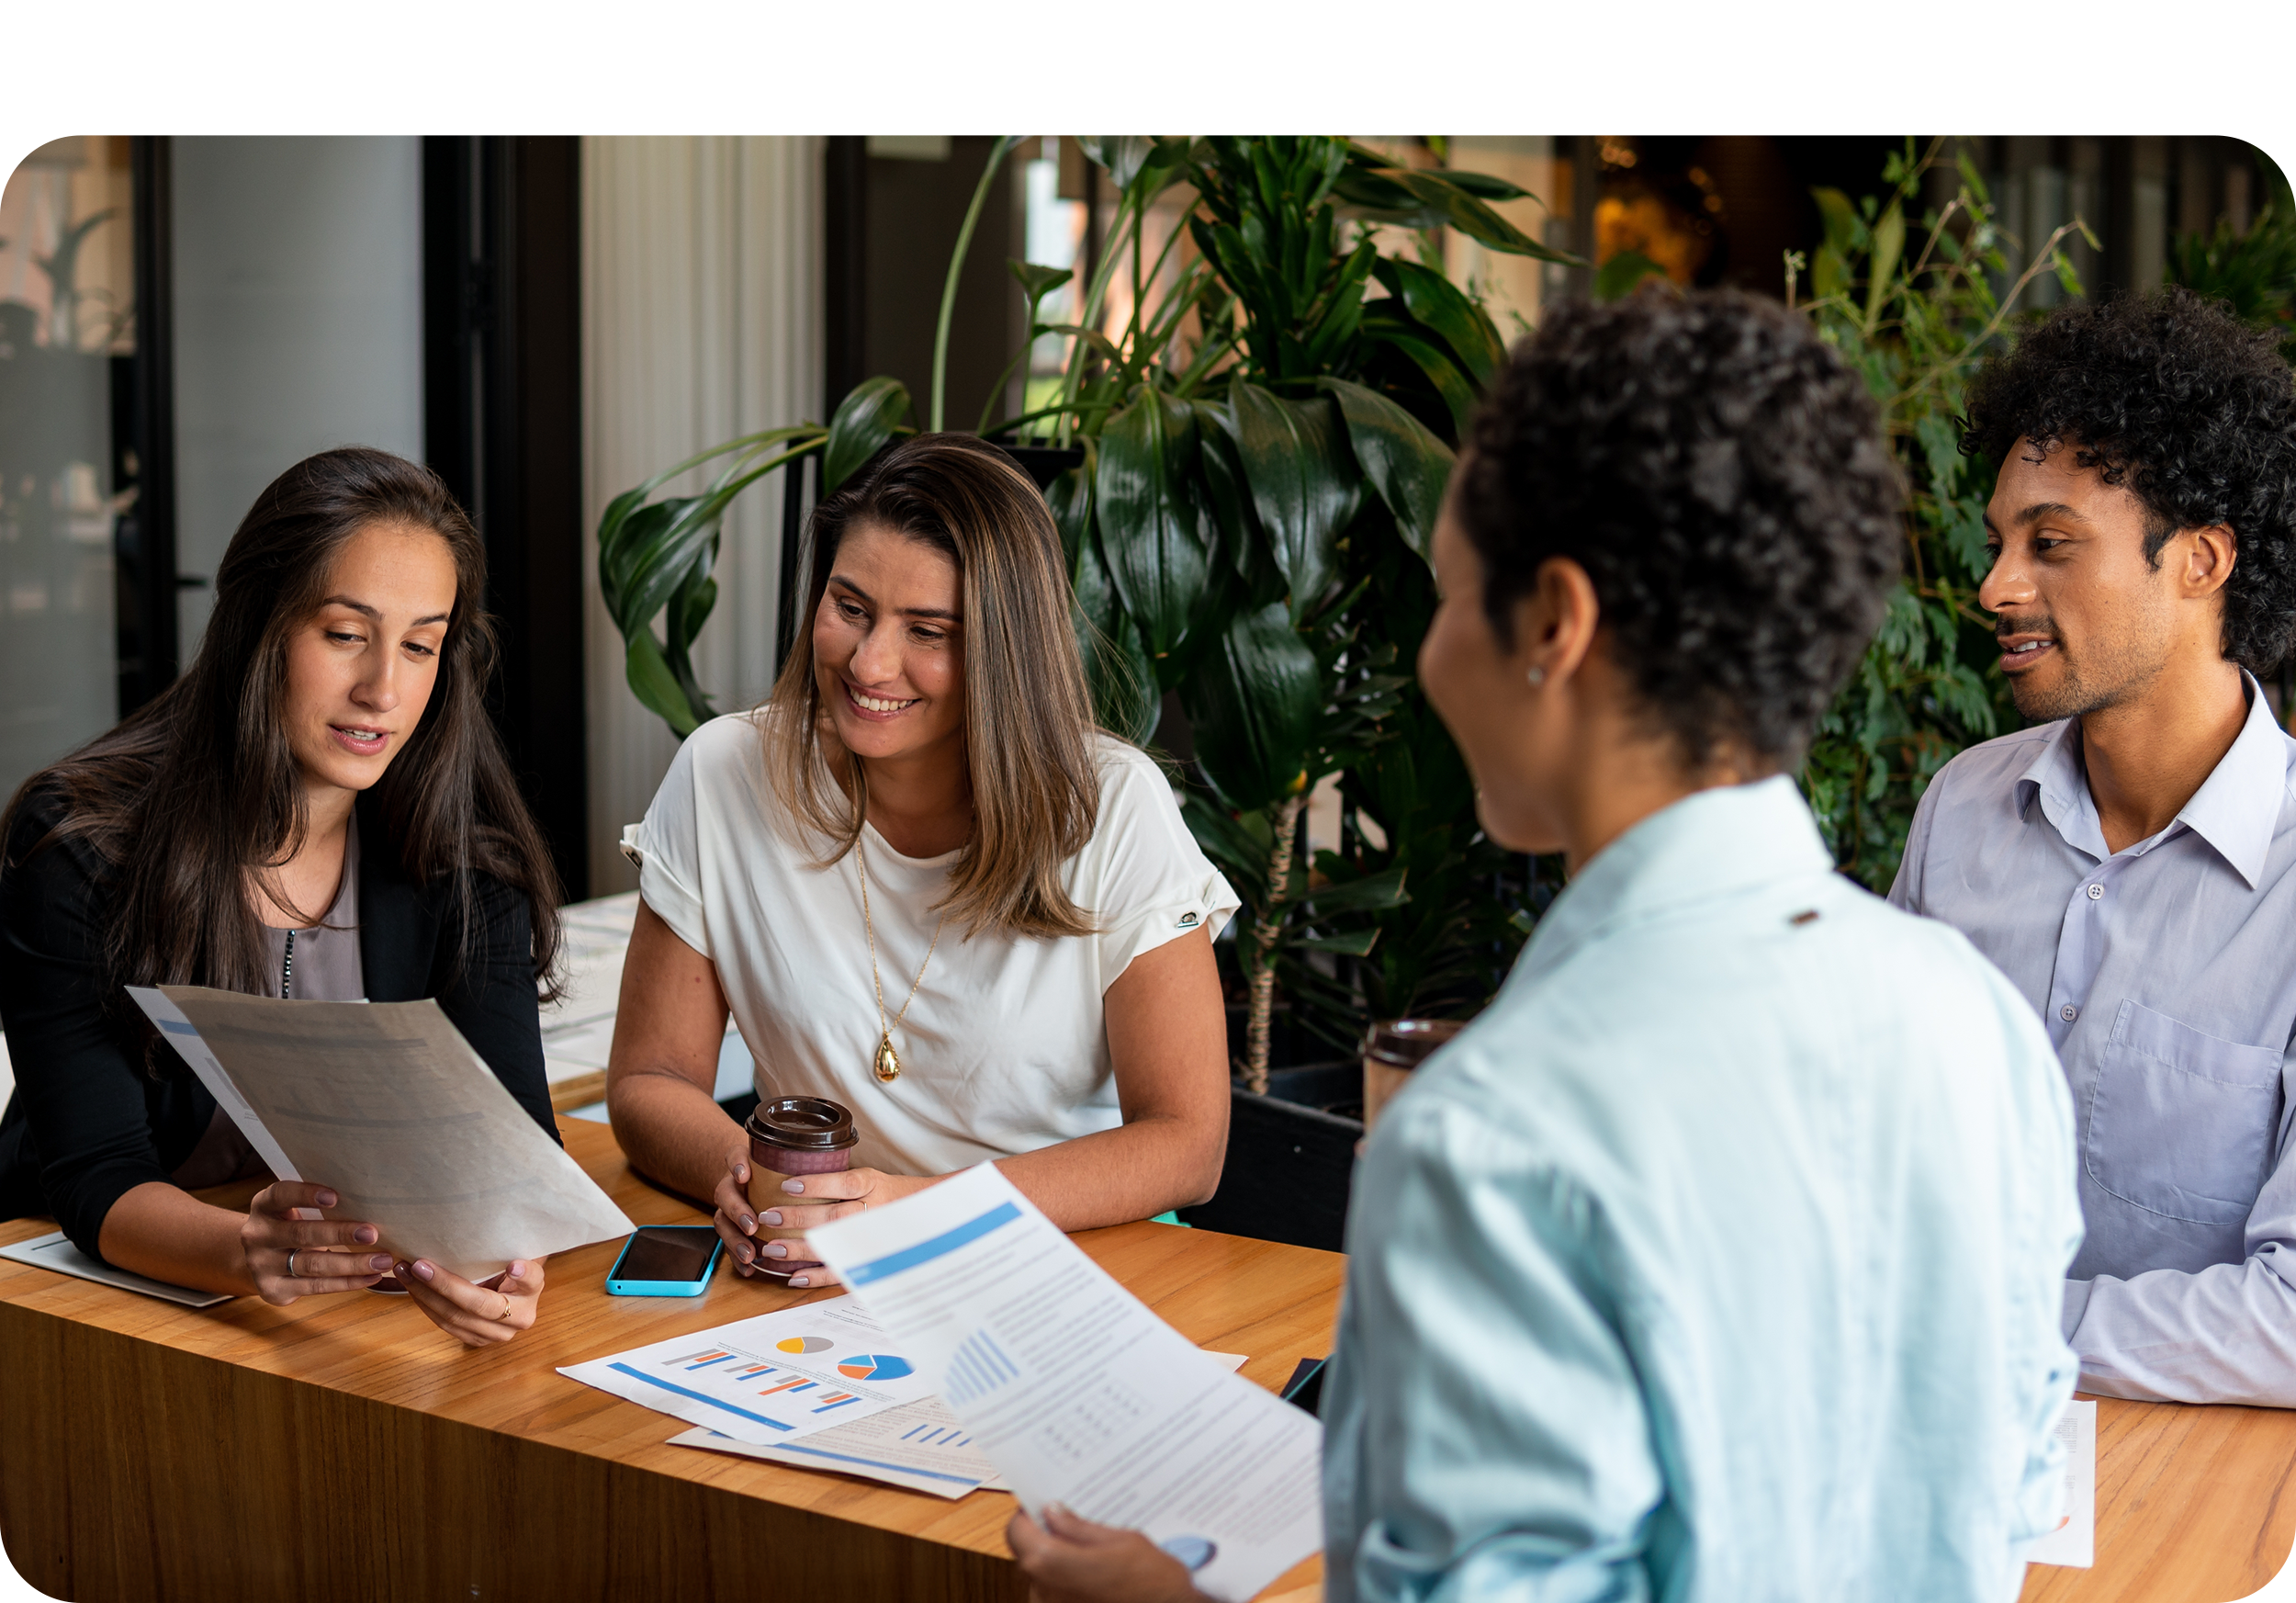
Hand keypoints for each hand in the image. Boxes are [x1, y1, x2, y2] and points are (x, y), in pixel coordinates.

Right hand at [241, 1181, 392, 1303]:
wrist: (258, 1256)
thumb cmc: (290, 1224)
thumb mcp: (293, 1208)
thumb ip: (319, 1204)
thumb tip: (371, 1200)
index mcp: (264, 1206)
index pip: (281, 1195)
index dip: (305, 1195)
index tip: (335, 1197)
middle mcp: (258, 1235)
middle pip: (301, 1234)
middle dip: (339, 1233)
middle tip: (372, 1233)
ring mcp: (262, 1265)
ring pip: (311, 1265)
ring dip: (351, 1264)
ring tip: (382, 1261)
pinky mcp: (273, 1290)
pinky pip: (315, 1287)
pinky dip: (346, 1282)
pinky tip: (370, 1277)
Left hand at [392, 1254, 546, 1346]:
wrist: (509, 1288)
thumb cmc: (508, 1259)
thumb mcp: (515, 1247)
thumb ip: (508, 1241)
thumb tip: (492, 1225)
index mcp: (533, 1289)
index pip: (531, 1280)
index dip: (523, 1274)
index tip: (513, 1265)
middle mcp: (520, 1317)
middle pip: (479, 1305)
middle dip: (444, 1285)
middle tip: (419, 1265)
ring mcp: (498, 1334)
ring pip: (456, 1319)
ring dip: (425, 1296)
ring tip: (406, 1272)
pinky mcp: (476, 1339)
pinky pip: (446, 1325)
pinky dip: (425, 1305)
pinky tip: (412, 1287)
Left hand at [712, 1152, 935, 1287]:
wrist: (930, 1219)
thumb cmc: (893, 1196)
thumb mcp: (875, 1178)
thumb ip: (844, 1182)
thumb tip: (793, 1182)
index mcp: (876, 1186)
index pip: (846, 1183)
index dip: (816, 1184)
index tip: (787, 1185)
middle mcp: (876, 1213)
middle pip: (834, 1216)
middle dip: (798, 1218)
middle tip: (768, 1217)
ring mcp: (874, 1240)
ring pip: (835, 1245)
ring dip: (800, 1250)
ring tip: (771, 1249)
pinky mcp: (872, 1264)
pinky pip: (842, 1272)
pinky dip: (817, 1277)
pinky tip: (793, 1277)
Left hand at [1007, 1504, 1206, 1602]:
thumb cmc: (1154, 1585)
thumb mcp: (1122, 1541)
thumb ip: (1080, 1527)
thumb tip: (1054, 1512)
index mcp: (1051, 1563)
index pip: (1017, 1530)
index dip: (1028, 1514)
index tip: (1043, 1505)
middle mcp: (1043, 1590)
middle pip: (1029, 1553)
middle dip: (1047, 1537)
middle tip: (1072, 1522)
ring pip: (1043, 1576)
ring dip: (1059, 1562)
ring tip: (1091, 1552)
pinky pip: (1057, 1594)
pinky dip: (1069, 1583)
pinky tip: (1095, 1575)